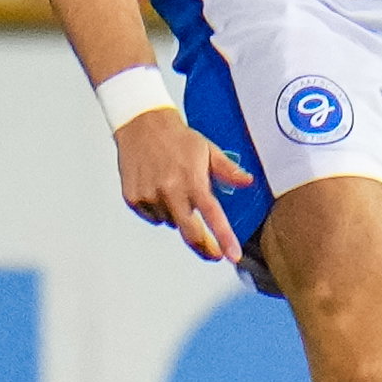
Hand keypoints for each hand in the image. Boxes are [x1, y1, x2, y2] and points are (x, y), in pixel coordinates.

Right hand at [115, 107, 253, 262]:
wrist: (142, 125)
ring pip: (171, 223)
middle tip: (214, 252)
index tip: (231, 256)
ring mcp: (149, 196)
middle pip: (190, 233)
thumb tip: (248, 182)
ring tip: (175, 190)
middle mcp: (169, 191)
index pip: (212, 215)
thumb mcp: (208, 150)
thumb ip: (228, 171)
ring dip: (178, 216)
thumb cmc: (178, 138)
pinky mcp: (133, 198)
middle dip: (204, 247)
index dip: (223, 239)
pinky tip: (158, 189)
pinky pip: (153, 217)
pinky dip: (160, 210)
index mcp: (192, 180)